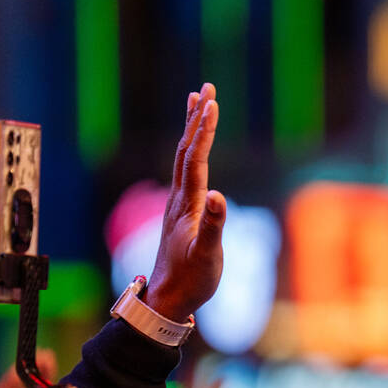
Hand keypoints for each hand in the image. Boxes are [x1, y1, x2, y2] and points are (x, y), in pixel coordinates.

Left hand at [146, 83, 225, 321]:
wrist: (167, 298)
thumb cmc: (191, 280)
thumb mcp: (207, 256)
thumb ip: (214, 226)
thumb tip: (220, 196)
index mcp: (187, 205)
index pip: (195, 159)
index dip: (204, 130)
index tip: (211, 102)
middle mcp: (180, 198)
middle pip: (186, 150)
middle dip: (197, 118)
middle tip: (206, 88)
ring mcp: (179, 204)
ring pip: (184, 158)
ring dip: (192, 130)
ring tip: (197, 104)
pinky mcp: (182, 213)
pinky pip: (187, 172)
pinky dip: (192, 151)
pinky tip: (195, 150)